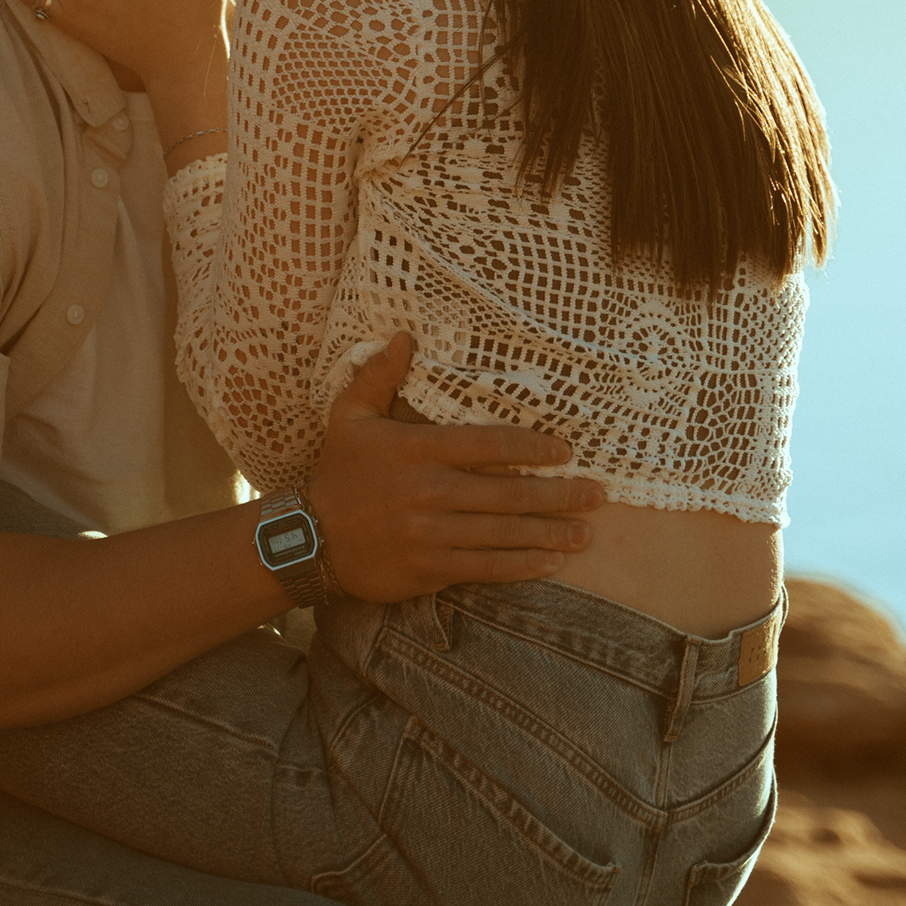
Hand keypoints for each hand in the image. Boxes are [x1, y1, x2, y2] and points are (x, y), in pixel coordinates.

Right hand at [305, 336, 603, 600]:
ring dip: (549, 535)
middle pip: (506, 493)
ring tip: (584, 535)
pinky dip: (520, 566)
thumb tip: (403, 336)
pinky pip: (483, 568)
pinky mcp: (428, 569)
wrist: (308, 540)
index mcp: (416, 451)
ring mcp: (429, 535)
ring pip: (502, 534)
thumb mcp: (349, 417)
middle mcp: (428, 493)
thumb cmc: (337, 474)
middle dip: (558, 495)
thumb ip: (379, 377)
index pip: (487, 445)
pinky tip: (549, 564)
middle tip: (597, 494)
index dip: (531, 448)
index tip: (566, 451)